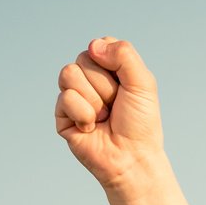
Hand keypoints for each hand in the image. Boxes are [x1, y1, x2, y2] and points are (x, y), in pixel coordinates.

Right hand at [55, 36, 166, 197]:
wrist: (131, 159)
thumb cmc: (140, 123)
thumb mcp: (143, 83)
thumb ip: (124, 55)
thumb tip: (93, 45)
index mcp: (109, 68)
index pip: (99, 45)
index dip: (113, 65)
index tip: (126, 87)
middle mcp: (89, 79)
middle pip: (83, 58)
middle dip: (105, 86)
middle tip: (115, 106)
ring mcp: (74, 95)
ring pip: (69, 74)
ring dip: (93, 99)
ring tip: (103, 116)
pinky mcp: (62, 114)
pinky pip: (65, 98)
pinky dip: (84, 114)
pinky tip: (91, 128)